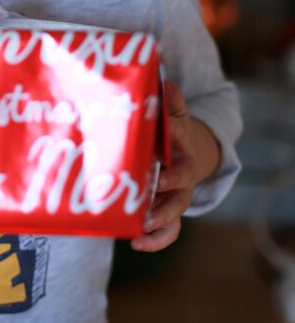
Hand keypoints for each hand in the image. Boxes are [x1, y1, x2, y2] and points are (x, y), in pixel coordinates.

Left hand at [130, 80, 216, 252]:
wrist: (187, 150)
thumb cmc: (170, 128)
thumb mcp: (171, 110)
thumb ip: (168, 98)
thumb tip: (164, 81)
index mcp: (182, 141)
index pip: (180, 135)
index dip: (172, 136)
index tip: (161, 143)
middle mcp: (183, 170)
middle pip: (182, 180)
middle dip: (168, 186)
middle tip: (152, 189)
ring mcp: (177, 193)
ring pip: (177, 210)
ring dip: (161, 220)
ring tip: (141, 227)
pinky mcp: (168, 210)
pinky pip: (168, 230)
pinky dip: (156, 240)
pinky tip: (136, 242)